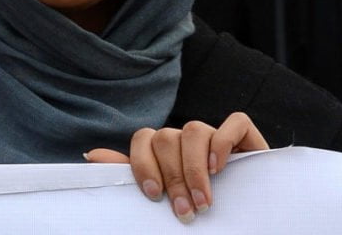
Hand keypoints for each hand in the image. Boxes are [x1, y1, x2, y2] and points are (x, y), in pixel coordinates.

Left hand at [86, 112, 267, 224]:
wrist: (249, 219)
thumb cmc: (198, 206)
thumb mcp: (162, 193)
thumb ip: (129, 174)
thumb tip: (92, 156)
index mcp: (164, 150)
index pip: (143, 138)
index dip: (144, 165)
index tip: (154, 195)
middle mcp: (186, 139)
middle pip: (167, 137)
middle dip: (173, 177)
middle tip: (184, 211)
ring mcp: (215, 135)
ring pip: (195, 129)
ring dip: (195, 168)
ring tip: (203, 200)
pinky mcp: (245, 135)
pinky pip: (234, 121)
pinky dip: (224, 143)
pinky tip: (220, 168)